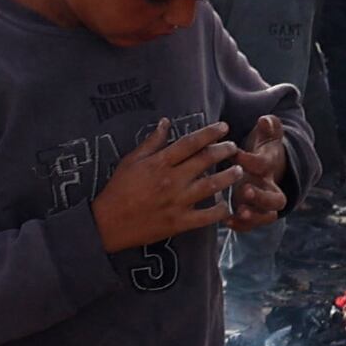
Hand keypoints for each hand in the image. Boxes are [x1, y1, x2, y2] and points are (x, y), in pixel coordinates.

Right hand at [88, 120, 237, 251]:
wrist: (107, 223)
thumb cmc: (117, 189)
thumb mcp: (130, 161)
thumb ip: (151, 142)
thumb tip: (165, 122)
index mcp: (159, 163)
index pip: (190, 143)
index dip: (210, 133)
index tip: (223, 127)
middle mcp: (172, 180)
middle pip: (205, 160)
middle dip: (224, 151)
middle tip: (234, 148)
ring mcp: (177, 202)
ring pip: (211, 186)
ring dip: (228, 177)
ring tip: (238, 171)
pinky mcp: (179, 222)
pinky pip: (206, 216)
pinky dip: (220, 210)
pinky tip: (226, 205)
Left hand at [223, 120, 291, 229]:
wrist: (267, 168)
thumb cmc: (263, 149)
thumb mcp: (267, 135)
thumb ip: (269, 126)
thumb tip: (266, 120)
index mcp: (271, 166)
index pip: (265, 165)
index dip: (252, 161)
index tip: (236, 154)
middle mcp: (270, 187)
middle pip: (276, 199)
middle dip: (261, 196)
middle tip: (244, 190)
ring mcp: (262, 204)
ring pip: (266, 215)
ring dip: (253, 216)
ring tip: (238, 213)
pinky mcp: (253, 213)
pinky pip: (251, 225)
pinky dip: (241, 226)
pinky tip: (226, 222)